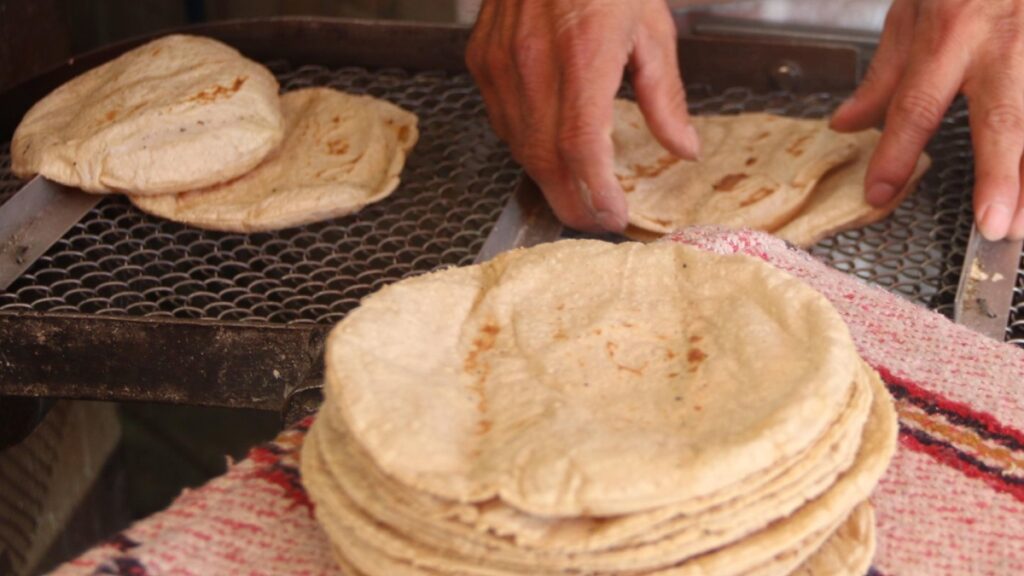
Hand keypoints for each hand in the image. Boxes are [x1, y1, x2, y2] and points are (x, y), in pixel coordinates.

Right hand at [466, 0, 700, 232]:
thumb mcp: (651, 28)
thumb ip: (664, 96)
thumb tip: (683, 147)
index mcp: (584, 53)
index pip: (581, 147)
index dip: (596, 192)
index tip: (615, 217)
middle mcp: (534, 62)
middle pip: (545, 160)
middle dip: (572, 203)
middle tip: (598, 222)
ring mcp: (501, 63)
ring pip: (518, 147)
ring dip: (549, 181)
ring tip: (578, 196)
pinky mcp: (482, 60)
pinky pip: (501, 122)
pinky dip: (526, 148)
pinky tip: (549, 154)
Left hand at [831, 0, 1023, 240]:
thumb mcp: (914, 8)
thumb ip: (885, 74)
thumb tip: (846, 124)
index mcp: (951, 30)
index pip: (917, 103)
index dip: (897, 152)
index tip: (880, 193)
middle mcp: (1004, 42)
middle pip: (1003, 117)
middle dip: (1000, 175)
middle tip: (993, 225)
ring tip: (1021, 225)